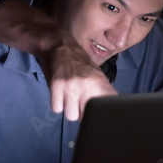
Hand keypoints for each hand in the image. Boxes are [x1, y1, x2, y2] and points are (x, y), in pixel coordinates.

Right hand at [0, 0, 116, 120]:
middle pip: (85, 116)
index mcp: (100, 83)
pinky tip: (58, 93)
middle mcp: (87, 86)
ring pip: (70, 115)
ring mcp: (71, 87)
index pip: (107, 106)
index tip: (99, 115)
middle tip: (78, 101)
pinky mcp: (56, 86)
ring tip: (67, 96)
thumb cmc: (79, 62)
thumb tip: (104, 113)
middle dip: (81, 112)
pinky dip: (56, 104)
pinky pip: (56, 108)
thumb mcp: (95, 75)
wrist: (59, 45)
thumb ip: (100, 93)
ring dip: (68, 108)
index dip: (103, 114)